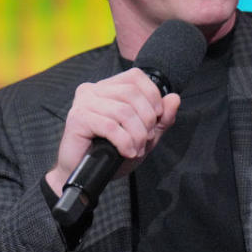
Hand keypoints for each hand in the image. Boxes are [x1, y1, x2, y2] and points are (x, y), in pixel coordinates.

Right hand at [45, 68, 180, 195]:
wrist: (86, 174)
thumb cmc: (111, 153)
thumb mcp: (144, 135)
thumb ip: (161, 118)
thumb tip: (174, 98)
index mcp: (108, 87)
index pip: (136, 76)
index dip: (152, 95)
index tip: (156, 118)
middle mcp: (93, 89)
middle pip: (131, 93)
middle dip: (146, 119)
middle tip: (146, 139)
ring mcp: (83, 103)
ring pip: (123, 111)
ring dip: (136, 134)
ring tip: (136, 149)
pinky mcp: (77, 119)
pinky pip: (110, 126)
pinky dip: (124, 141)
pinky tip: (127, 152)